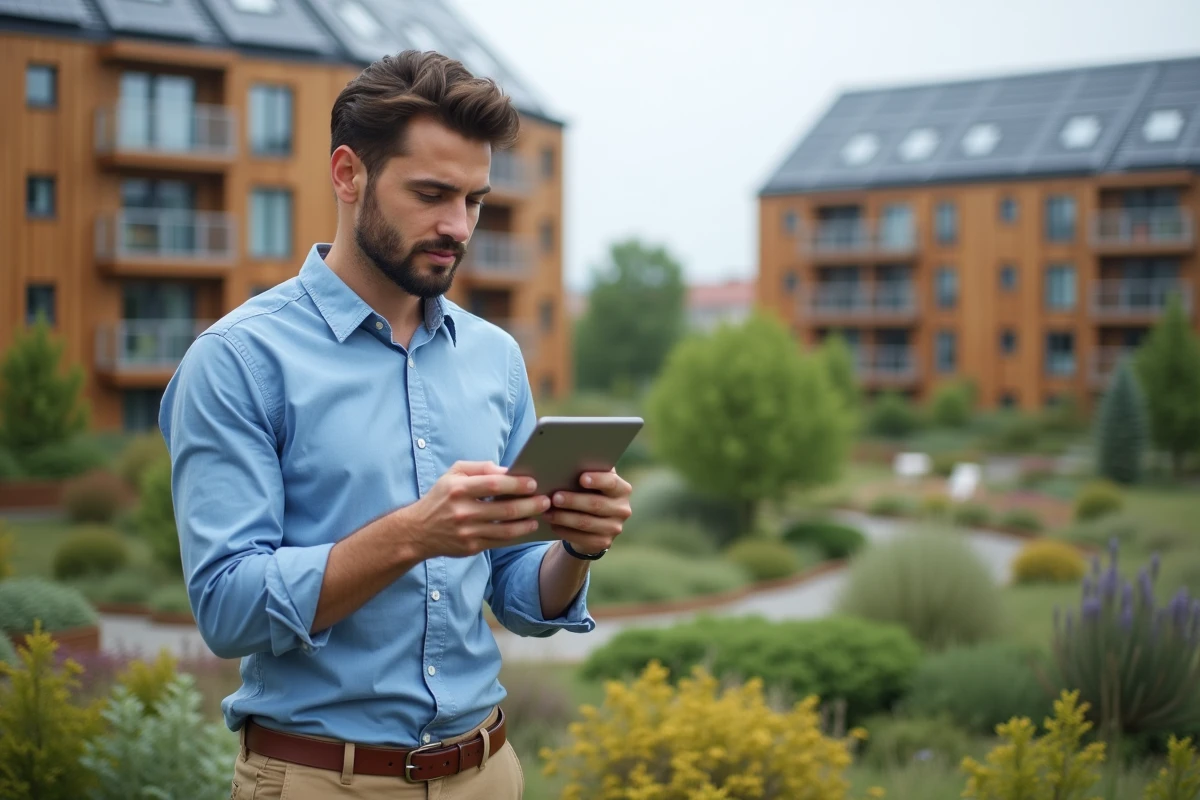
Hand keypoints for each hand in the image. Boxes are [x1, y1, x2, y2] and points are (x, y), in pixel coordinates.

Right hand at [401, 461, 550, 559]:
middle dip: (530, 505)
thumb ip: (480, 467)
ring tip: (540, 514)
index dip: (516, 484)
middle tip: (546, 500)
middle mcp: (462, 512)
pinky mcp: (471, 548)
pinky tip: (528, 527)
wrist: (418, 531)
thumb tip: (507, 470)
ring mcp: (467, 532)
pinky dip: (517, 535)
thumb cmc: (441, 497)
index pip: (493, 484)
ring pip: (506, 530)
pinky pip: (500, 542)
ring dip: (528, 522)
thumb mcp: (453, 474)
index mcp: (458, 489)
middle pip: (505, 510)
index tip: (533, 483)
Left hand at [544, 469, 632, 555]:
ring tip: (547, 512)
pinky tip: (553, 525)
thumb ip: (588, 471)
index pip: (612, 483)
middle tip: (555, 497)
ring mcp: (615, 528)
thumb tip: (569, 462)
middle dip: (573, 501)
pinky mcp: (604, 542)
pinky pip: (582, 538)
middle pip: (596, 504)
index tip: (581, 478)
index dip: (598, 480)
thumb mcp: (593, 482)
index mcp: (622, 489)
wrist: (593, 523)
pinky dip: (565, 531)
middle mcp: (622, 509)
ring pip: (586, 523)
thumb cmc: (589, 493)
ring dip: (564, 517)